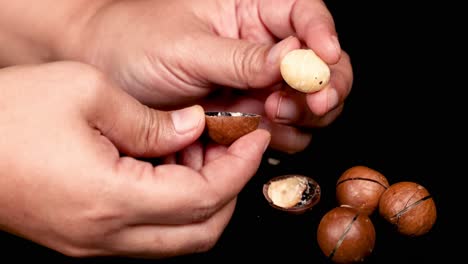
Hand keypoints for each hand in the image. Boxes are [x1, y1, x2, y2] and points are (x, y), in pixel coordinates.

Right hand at [0, 62, 269, 257]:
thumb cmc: (8, 113)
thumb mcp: (86, 92)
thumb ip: (152, 119)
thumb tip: (193, 127)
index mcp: (112, 199)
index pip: (206, 197)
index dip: (240, 167)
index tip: (254, 138)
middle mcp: (106, 234)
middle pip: (200, 232)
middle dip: (230, 189)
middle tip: (234, 147)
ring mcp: (93, 243)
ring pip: (176, 238)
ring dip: (203, 199)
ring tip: (200, 152)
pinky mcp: (83, 238)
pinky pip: (147, 233)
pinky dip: (172, 205)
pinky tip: (167, 167)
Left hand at [65, 0, 352, 152]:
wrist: (104, 75)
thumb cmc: (133, 42)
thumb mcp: (185, 47)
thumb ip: (239, 57)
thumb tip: (292, 59)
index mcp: (248, 9)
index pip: (304, 13)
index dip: (323, 36)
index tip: (324, 60)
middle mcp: (259, 45)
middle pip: (318, 62)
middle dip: (321, 84)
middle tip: (311, 102)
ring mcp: (255, 83)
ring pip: (306, 100)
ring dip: (303, 114)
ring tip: (273, 116)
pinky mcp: (246, 113)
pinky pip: (281, 127)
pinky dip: (281, 135)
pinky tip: (261, 132)